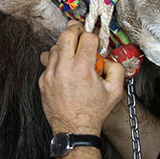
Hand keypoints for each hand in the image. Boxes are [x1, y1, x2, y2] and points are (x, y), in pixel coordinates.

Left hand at [39, 20, 125, 134]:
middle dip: (76, 29)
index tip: (96, 40)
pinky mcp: (43, 80)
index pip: (87, 37)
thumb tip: (107, 57)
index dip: (94, 35)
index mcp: (82, 69)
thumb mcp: (115, 91)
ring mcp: (50, 74)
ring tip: (74, 53)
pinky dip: (57, 59)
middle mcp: (64, 69)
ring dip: (65, 45)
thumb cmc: (93, 112)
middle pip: (66, 34)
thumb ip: (116, 68)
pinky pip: (47, 61)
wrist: (74, 129)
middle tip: (81, 32)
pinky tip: (65, 67)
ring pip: (55, 46)